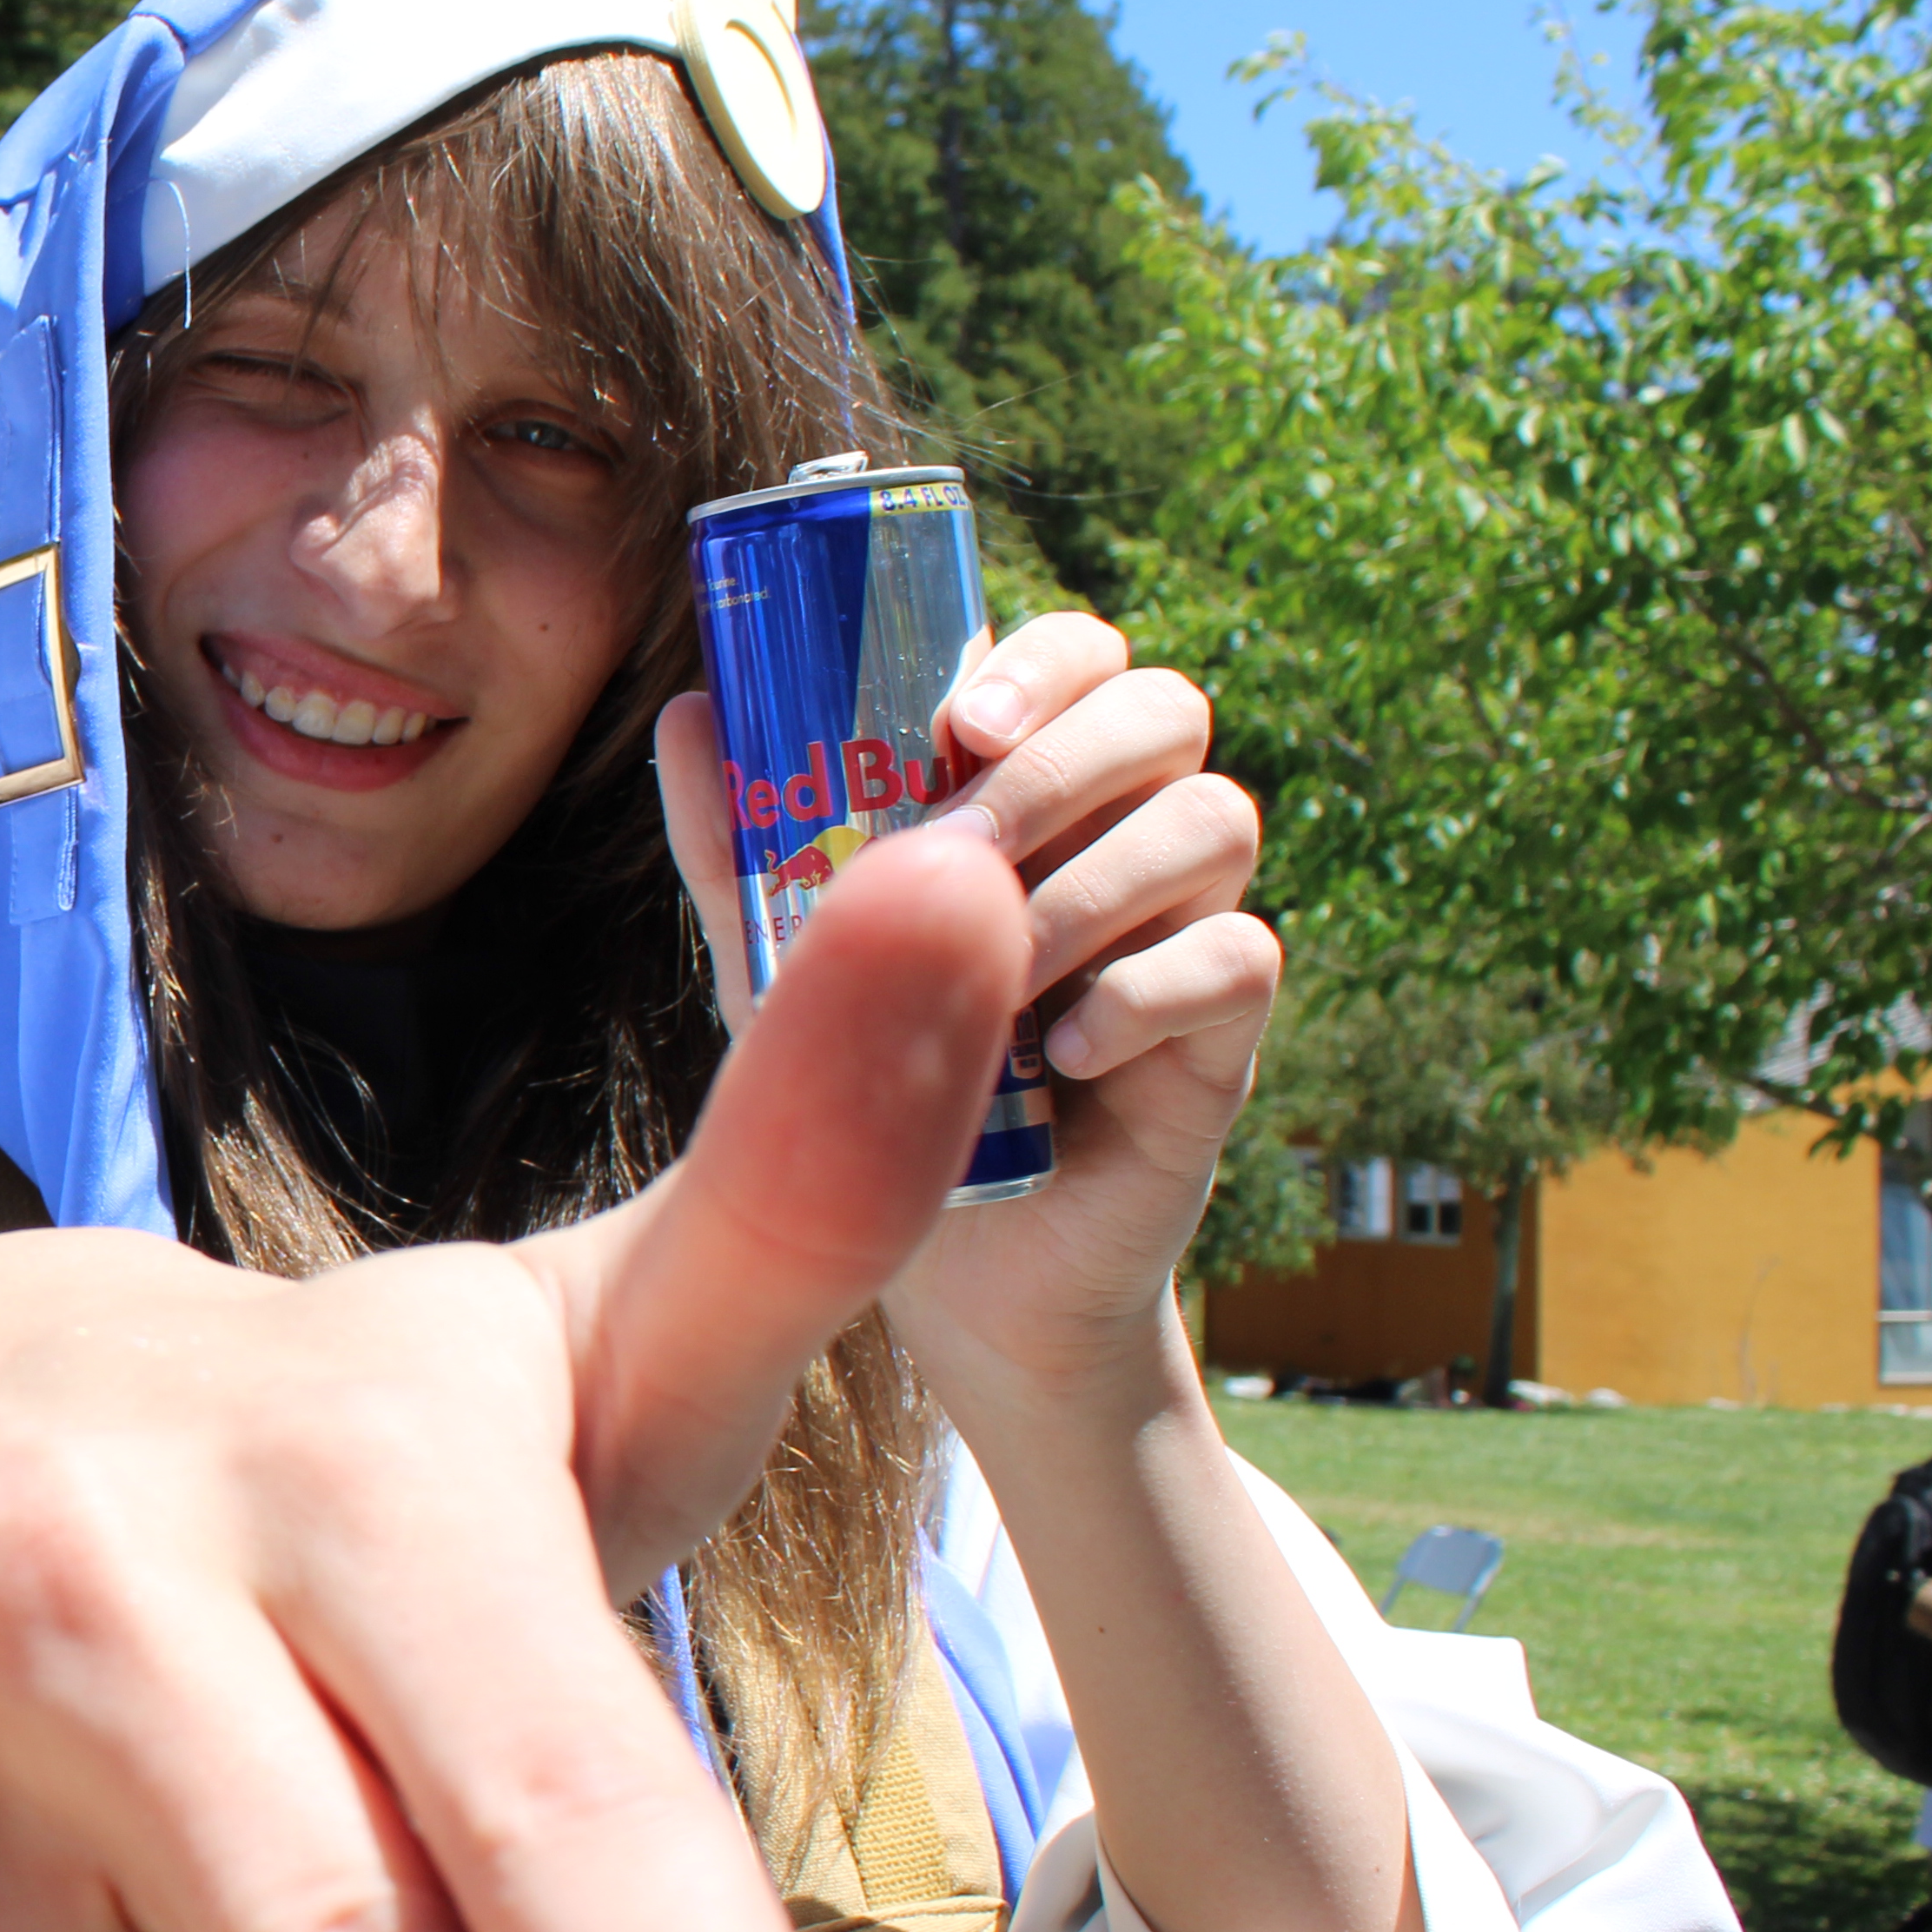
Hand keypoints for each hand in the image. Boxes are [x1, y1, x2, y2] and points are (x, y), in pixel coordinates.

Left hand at [658, 611, 1275, 1406]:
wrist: (950, 1274)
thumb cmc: (874, 1089)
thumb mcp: (788, 968)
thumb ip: (740, 850)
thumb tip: (691, 714)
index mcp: (1033, 793)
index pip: (1085, 658)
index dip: (1044, 662)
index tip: (959, 720)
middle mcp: (1124, 836)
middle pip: (1167, 710)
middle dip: (1066, 759)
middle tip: (968, 843)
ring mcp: (1185, 928)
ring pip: (1215, 820)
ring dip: (1095, 881)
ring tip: (999, 971)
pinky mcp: (1224, 1036)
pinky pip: (1241, 958)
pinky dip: (1148, 990)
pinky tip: (1063, 1050)